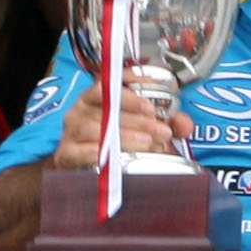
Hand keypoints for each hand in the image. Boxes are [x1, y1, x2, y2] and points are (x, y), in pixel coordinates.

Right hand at [47, 79, 183, 170]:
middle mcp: (82, 107)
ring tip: (146, 143)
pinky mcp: (65, 153)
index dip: (132, 86)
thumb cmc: (113, 142)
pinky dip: (97, 152)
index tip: (152, 101)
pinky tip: (114, 157)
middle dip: (138, 118)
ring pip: (95, 127)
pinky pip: (78, 150)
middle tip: (161, 129)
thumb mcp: (143, 129)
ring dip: (123, 135)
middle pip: (108, 106)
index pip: (111, 81)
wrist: (80, 170)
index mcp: (99, 96)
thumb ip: (167, 124)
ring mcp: (71, 130)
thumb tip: (184, 124)